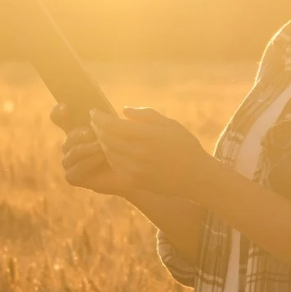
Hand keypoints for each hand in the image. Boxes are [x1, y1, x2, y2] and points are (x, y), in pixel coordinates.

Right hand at [51, 104, 132, 195]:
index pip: (58, 115)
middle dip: (80, 134)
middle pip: (67, 136)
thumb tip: (94, 112)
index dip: (59, 111)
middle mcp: (71, 144)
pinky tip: (100, 159)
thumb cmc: (128, 145)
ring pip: (69, 152)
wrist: (136, 169)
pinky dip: (86, 163)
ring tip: (102, 147)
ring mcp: (70, 161)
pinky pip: (72, 170)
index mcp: (78, 128)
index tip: (67, 108)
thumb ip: (106, 118)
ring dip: (86, 149)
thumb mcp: (119, 127)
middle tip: (93, 133)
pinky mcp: (73, 177)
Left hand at [89, 106, 215, 199]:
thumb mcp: (170, 124)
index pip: (111, 124)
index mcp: (147, 136)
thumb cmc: (185, 146)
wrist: (196, 176)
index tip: (94, 111)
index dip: (99, 117)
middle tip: (94, 121)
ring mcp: (135, 169)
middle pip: (106, 138)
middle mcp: (138, 153)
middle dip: (96, 127)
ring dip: (101, 141)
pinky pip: (114, 165)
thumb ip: (146, 115)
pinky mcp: (134, 181)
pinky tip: (112, 149)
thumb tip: (123, 110)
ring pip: (107, 152)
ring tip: (101, 133)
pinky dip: (109, 155)